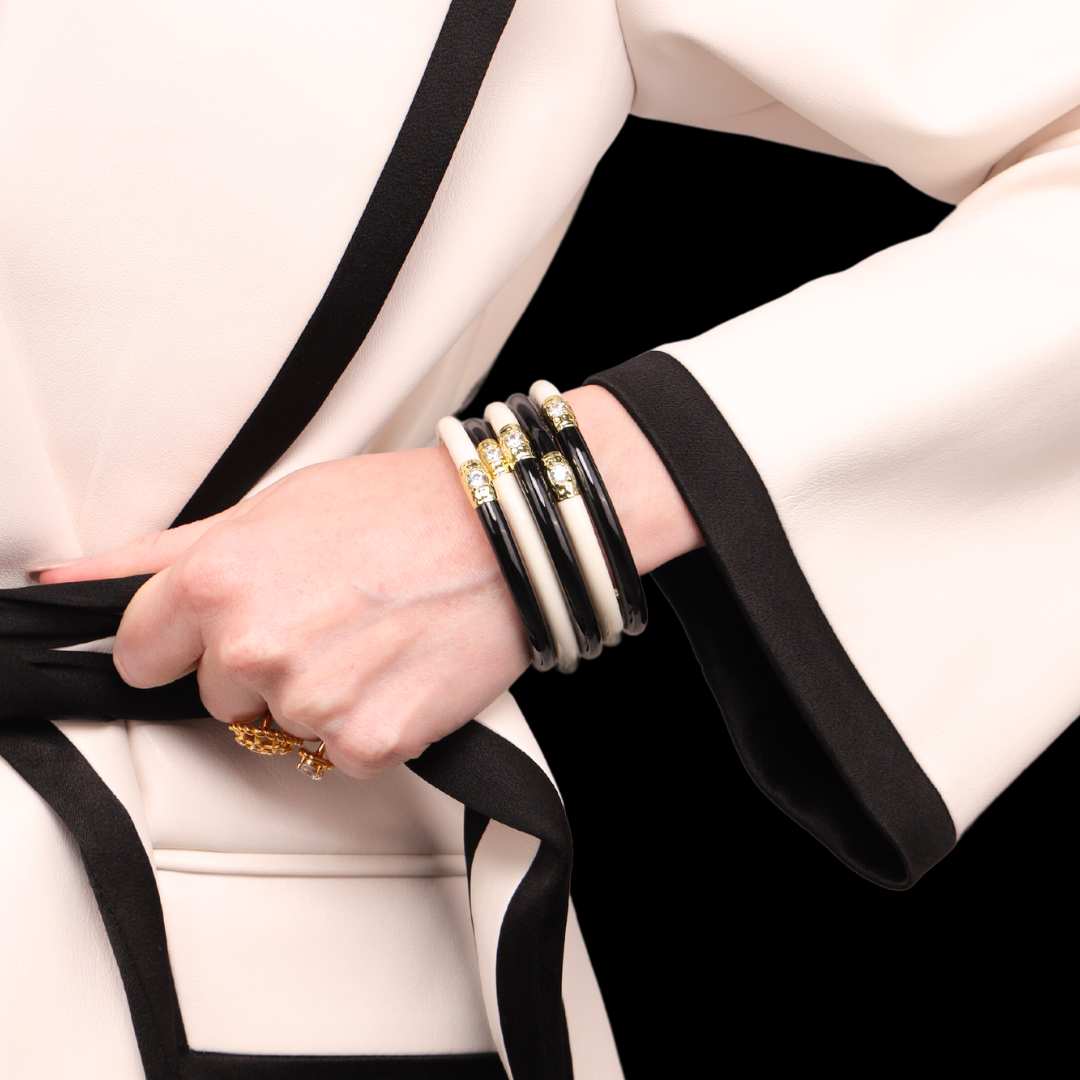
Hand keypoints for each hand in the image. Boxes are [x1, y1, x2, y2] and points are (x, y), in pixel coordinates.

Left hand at [36, 445, 528, 777]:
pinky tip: (399, 669)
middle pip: (216, 695)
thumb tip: (64, 583)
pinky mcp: (370, 742)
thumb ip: (159, 554)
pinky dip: (369, 722)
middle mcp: (255, 647)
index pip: (141, 655)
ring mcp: (313, 701)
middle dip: (260, 664)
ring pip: (282, 727)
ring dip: (320, 695)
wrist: (507, 534)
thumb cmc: (397, 509)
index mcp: (218, 581)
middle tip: (328, 613)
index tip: (229, 623)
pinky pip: (342, 752)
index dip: (186, 639)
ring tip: (371, 635)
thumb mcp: (271, 508)